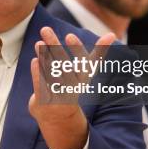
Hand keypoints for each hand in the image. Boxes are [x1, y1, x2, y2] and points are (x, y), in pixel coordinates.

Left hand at [28, 27, 114, 148]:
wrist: (60, 119)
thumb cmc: (72, 87)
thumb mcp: (85, 71)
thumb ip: (98, 53)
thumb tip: (112, 34)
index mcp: (82, 79)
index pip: (82, 63)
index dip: (76, 50)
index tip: (69, 35)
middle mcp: (72, 88)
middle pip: (63, 64)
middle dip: (54, 46)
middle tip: (45, 29)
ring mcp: (58, 96)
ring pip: (51, 75)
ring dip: (44, 58)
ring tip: (38, 43)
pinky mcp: (44, 102)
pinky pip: (41, 87)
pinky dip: (38, 74)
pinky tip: (35, 60)